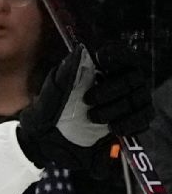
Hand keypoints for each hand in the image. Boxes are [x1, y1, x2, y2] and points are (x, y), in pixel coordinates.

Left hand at [17, 44, 153, 173]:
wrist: (50, 142)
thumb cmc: (50, 112)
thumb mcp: (53, 91)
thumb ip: (66, 72)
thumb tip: (80, 51)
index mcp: (102, 71)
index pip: (121, 55)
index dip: (117, 55)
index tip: (102, 59)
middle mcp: (121, 83)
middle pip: (131, 78)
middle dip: (110, 90)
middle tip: (89, 100)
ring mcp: (131, 102)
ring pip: (137, 99)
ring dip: (115, 109)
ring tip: (94, 118)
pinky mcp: (135, 121)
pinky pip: (143, 118)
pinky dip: (129, 123)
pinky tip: (113, 127)